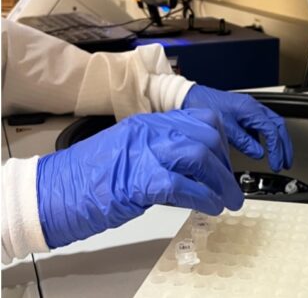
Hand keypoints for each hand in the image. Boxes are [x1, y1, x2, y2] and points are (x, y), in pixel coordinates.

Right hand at [37, 109, 242, 247]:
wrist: (55, 190)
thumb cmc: (91, 176)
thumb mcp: (132, 154)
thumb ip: (163, 155)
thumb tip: (195, 172)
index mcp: (149, 123)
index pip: (201, 120)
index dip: (221, 144)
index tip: (224, 165)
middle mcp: (150, 132)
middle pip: (207, 136)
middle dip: (226, 166)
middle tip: (231, 188)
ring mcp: (145, 152)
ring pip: (200, 157)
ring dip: (221, 183)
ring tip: (227, 202)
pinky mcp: (140, 179)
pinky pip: (184, 185)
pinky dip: (204, 198)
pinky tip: (209, 208)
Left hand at [183, 85, 292, 171]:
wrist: (190, 97)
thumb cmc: (204, 107)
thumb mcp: (225, 128)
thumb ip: (243, 141)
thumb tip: (259, 153)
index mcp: (251, 110)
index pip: (273, 131)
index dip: (277, 150)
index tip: (276, 164)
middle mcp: (253, 108)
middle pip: (279, 127)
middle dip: (285, 146)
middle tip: (286, 162)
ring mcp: (249, 110)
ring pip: (272, 126)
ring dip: (278, 142)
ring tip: (279, 158)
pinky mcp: (243, 114)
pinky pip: (260, 126)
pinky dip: (266, 139)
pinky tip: (262, 149)